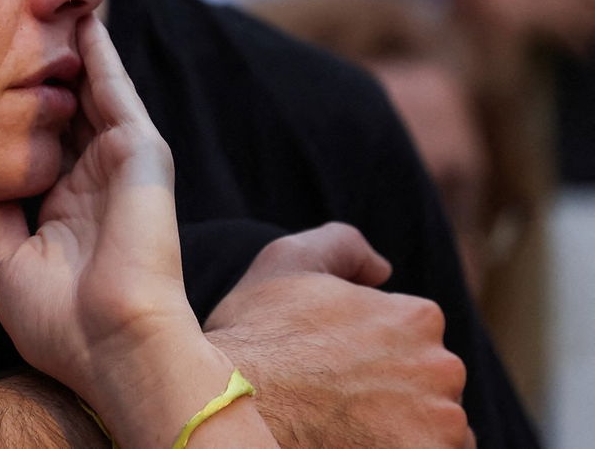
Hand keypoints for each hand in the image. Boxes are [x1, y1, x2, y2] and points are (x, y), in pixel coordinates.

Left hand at [0, 14, 239, 444]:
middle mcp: (93, 178)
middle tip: (13, 15)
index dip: (15, 106)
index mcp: (67, 206)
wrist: (112, 347)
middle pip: (65, 106)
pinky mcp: (141, 151)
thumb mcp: (7, 260)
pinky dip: (102, 54)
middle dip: (43, 66)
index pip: (40, 141)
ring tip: (48, 0)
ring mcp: (119, 162)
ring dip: (72, 48)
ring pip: (92, 90)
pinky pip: (117, 91)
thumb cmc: (62, 323)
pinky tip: (84, 21)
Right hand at [204, 223, 473, 448]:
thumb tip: (382, 269)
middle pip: (429, 382)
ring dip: (406, 426)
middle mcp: (442, 368)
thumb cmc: (256, 335)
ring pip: (438, 425)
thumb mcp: (288, 260)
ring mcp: (441, 423)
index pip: (412, 336)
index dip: (369, 348)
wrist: (232, 404)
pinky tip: (359, 443)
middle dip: (396, 388)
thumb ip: (344, 245)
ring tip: (346, 424)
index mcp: (416, 317)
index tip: (333, 362)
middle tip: (338, 396)